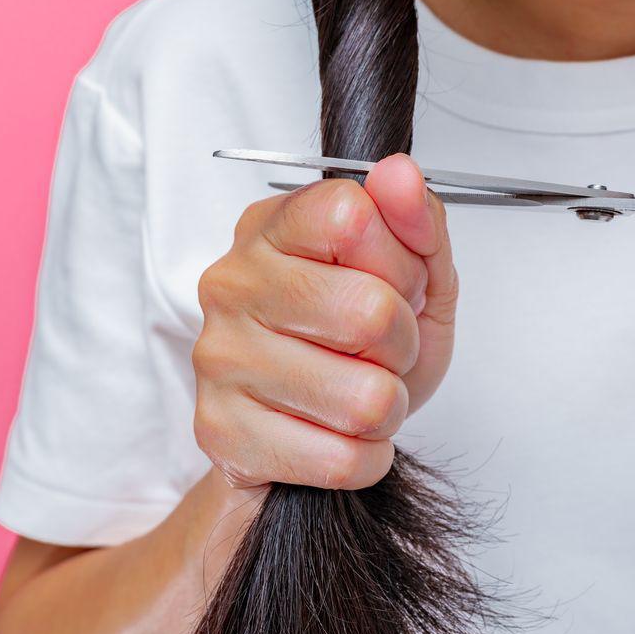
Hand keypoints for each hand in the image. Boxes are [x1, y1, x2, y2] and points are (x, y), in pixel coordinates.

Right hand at [191, 154, 457, 490]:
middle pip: (369, 312)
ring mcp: (218, 359)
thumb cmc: (354, 350)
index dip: (400, 262)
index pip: (352, 216)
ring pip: (363, 397)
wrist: (306, 435)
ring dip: (386, 409)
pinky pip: (340, 458)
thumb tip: (399, 175)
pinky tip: (335, 436)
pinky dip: (363, 457)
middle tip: (379, 352)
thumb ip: (416, 224)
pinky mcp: (221, 431)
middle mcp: (231, 284)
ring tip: (358, 397)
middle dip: (401, 346)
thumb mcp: (410, 279)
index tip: (393, 285)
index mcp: (270, 230)